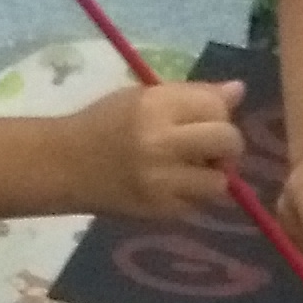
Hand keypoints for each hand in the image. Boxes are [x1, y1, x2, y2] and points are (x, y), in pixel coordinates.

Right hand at [73, 78, 245, 220]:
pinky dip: (192, 195)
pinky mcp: (159, 210)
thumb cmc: (105, 123)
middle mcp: (161, 143)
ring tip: (190, 169)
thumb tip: (238, 91)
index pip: (216, 106)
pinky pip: (198, 204)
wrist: (64, 165)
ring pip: (219, 182)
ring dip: (213, 175)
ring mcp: (161, 181)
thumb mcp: (143, 97)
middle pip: (228, 141)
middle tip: (209, 147)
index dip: (219, 112)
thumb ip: (192, 95)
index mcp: (155, 106)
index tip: (205, 118)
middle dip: (227, 144)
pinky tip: (171, 185)